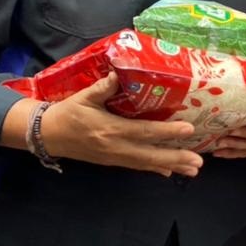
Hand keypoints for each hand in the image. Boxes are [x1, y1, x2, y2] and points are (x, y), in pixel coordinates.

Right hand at [42, 73, 203, 177]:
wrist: (46, 135)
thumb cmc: (67, 113)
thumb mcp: (83, 97)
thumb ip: (102, 88)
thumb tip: (118, 73)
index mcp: (110, 129)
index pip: (144, 131)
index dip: (167, 132)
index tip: (188, 129)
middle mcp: (114, 147)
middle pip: (150, 155)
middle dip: (176, 158)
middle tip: (199, 161)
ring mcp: (113, 157)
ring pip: (146, 164)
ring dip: (170, 166)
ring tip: (193, 170)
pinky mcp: (111, 161)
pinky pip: (136, 166)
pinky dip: (154, 169)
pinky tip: (169, 172)